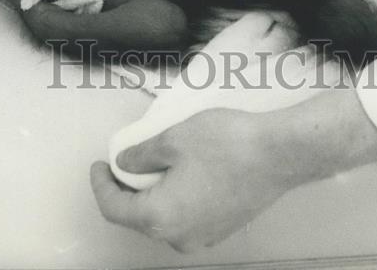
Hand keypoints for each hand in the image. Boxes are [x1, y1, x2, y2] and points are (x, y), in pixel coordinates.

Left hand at [90, 91, 376, 252]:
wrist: (279, 154)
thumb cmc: (225, 144)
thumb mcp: (173, 139)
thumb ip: (142, 156)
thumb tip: (124, 166)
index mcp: (161, 218)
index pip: (115, 209)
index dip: (100, 186)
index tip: (97, 164)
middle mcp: (179, 237)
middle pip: (138, 218)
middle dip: (124, 191)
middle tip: (120, 161)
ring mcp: (203, 237)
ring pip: (162, 219)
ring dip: (150, 194)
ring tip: (148, 163)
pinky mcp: (221, 228)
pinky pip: (184, 218)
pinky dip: (172, 198)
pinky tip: (177, 173)